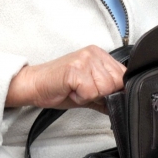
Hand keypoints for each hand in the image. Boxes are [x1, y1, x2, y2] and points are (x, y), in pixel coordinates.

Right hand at [6, 46, 124, 110]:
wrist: (34, 85)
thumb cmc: (58, 87)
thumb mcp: (88, 91)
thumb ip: (106, 95)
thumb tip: (122, 103)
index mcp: (99, 55)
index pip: (123, 75)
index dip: (113, 91)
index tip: (96, 93)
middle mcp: (93, 53)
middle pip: (115, 83)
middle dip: (100, 94)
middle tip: (82, 91)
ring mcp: (84, 60)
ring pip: (105, 89)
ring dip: (89, 96)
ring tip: (75, 90)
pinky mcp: (75, 69)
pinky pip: (90, 93)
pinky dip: (81, 98)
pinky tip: (70, 91)